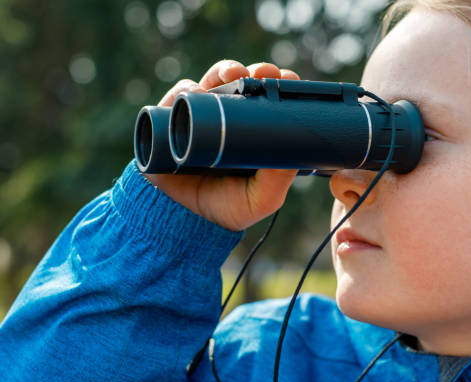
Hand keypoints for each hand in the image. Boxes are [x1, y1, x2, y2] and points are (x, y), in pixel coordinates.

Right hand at [145, 60, 300, 230]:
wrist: (185, 219)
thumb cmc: (228, 206)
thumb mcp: (261, 198)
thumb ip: (278, 180)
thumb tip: (293, 155)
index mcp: (256, 129)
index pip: (272, 100)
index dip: (282, 86)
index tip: (289, 81)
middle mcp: (230, 115)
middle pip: (248, 82)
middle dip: (259, 71)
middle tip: (266, 74)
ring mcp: (202, 112)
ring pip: (216, 80)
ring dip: (227, 69)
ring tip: (235, 73)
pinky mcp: (174, 116)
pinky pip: (181, 95)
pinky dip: (189, 89)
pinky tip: (199, 92)